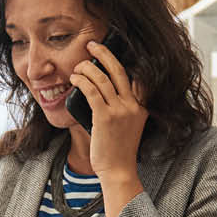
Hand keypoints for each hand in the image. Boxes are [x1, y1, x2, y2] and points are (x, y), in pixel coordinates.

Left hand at [69, 41, 148, 179]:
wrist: (118, 171)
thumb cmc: (119, 150)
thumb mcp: (129, 125)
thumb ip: (123, 107)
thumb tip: (101, 88)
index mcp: (142, 106)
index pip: (136, 76)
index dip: (122, 60)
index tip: (109, 52)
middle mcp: (133, 105)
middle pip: (119, 70)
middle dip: (103, 53)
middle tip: (92, 45)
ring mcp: (120, 111)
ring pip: (102, 78)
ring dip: (86, 68)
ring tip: (77, 67)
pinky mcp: (104, 117)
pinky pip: (91, 91)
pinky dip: (81, 81)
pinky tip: (74, 78)